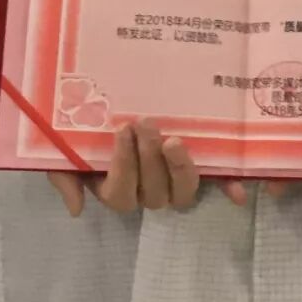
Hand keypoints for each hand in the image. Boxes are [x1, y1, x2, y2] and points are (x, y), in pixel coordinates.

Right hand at [48, 121, 248, 216]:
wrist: (105, 92)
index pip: (120, 193)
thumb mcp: (66, 147)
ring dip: (180, 169)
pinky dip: (226, 187)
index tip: (121, 130)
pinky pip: (214, 182)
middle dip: (149, 159)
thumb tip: (77, 209)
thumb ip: (64, 175)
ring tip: (175, 140)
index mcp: (117, 186)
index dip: (123, 167)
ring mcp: (174, 177)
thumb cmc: (87, 122)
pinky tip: (237, 191)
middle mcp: (148, 188)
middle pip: (155, 194)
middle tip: (145, 122)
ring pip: (183, 192)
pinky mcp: (200, 163)